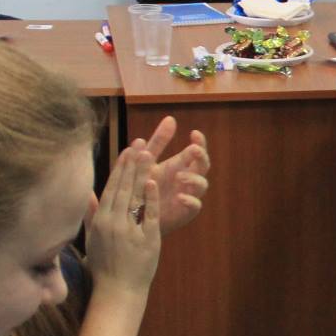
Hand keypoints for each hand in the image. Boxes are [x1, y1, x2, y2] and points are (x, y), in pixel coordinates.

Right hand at [83, 145, 161, 298]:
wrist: (118, 291)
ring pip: (135, 196)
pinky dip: (151, 197)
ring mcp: (130, 231)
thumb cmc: (104, 266)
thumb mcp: (92, 239)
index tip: (126, 150)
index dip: (119, 168)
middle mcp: (113, 223)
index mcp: (100, 221)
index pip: (110, 188)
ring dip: (141, 173)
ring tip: (148, 153)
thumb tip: (85, 192)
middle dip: (132, 163)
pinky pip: (150, 214)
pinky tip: (154, 181)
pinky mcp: (147, 239)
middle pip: (123, 187)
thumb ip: (90, 214)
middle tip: (139, 143)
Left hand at [129, 115, 209, 233]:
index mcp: (180, 165)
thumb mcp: (147, 160)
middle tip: (193, 150)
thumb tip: (171, 118)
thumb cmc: (141, 185)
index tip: (194, 133)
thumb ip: (158, 141)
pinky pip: (196, 205)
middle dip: (201, 156)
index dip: (200, 142)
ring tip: (179, 177)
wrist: (132, 216)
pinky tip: (180, 197)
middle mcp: (187, 178)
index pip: (196, 151)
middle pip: (204, 165)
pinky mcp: (185, 212)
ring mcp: (188, 195)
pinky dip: (190, 200)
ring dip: (194, 178)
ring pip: (203, 185)